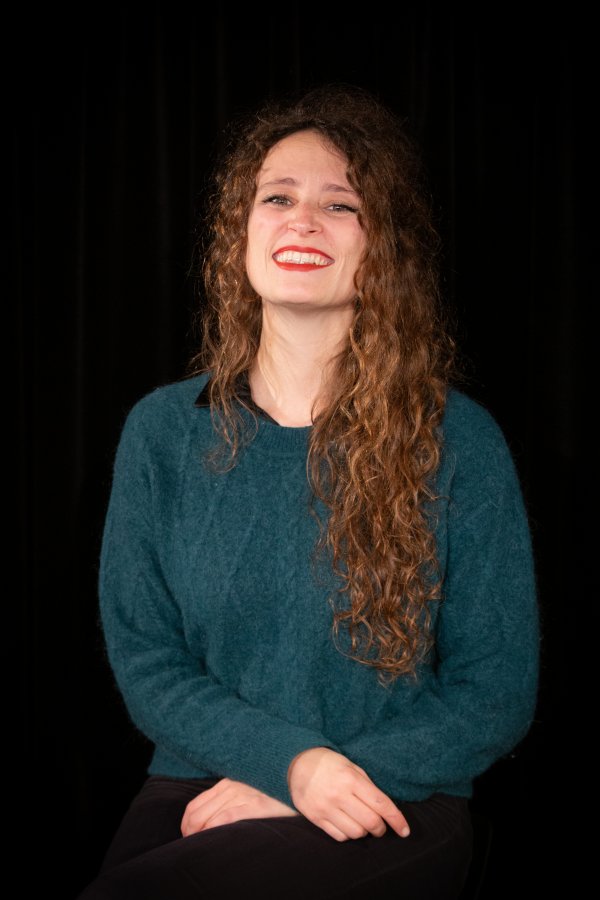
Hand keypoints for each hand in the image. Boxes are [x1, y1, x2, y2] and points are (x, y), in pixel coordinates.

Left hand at [180, 777, 297, 835]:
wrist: (300, 781)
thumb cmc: (273, 791)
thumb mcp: (247, 788)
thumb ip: (230, 797)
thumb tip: (212, 816)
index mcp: (227, 782)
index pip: (194, 804)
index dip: (186, 823)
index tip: (189, 836)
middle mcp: (230, 786)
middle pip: (196, 814)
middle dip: (189, 833)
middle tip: (193, 845)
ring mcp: (241, 795)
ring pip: (206, 819)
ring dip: (199, 836)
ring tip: (202, 847)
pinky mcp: (254, 805)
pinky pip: (224, 819)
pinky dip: (213, 831)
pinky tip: (213, 840)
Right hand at [288, 747, 409, 841]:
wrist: (296, 763)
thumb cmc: (329, 763)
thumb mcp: (351, 766)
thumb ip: (367, 786)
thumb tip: (385, 809)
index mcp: (351, 779)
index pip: (380, 804)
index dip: (396, 819)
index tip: (404, 830)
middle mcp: (338, 794)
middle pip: (370, 822)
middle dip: (380, 828)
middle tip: (380, 826)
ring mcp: (325, 808)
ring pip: (356, 833)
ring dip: (364, 831)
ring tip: (361, 822)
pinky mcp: (315, 818)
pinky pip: (340, 836)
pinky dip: (348, 834)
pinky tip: (347, 824)